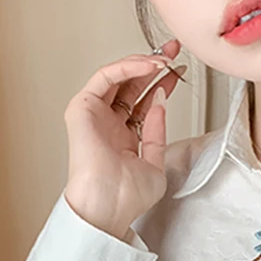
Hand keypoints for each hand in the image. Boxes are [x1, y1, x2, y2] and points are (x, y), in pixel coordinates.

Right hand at [63, 39, 186, 238]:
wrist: (108, 206)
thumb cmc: (126, 198)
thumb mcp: (155, 165)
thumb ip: (158, 134)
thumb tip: (160, 103)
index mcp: (124, 139)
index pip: (144, 103)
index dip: (161, 85)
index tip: (178, 72)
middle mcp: (109, 125)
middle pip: (131, 86)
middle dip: (153, 66)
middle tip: (172, 53)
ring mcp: (95, 115)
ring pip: (118, 77)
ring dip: (141, 63)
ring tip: (163, 59)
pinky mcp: (83, 108)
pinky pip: (105, 77)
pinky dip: (127, 67)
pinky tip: (147, 66)